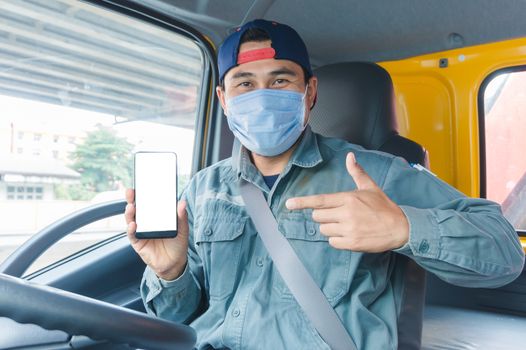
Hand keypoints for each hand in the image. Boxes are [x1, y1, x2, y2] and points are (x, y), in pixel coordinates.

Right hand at [125, 188, 188, 280]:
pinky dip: (131, 230)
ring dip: (129, 213)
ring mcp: (141, 232)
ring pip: (131, 220)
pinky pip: (132, 235)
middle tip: (131, 192)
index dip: (143, 194)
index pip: (147, 203)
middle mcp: (146, 223)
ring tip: (131, 207)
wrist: (175, 263)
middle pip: (136, 209)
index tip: (141, 185)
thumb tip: (182, 203)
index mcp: (156, 217)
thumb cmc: (178, 244)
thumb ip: (181, 217)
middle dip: (132, 200)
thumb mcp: (182, 229)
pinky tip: (133, 225)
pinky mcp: (138, 243)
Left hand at [286, 152, 408, 251]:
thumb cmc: (384, 207)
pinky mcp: (351, 243)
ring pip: (324, 230)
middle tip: (337, 215)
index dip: (302, 203)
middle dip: (323, 216)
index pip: (319, 201)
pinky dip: (337, 240)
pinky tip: (349, 235)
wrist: (400, 228)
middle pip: (318, 217)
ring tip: (346, 225)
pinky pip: (332, 242)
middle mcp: (346, 214)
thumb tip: (350, 156)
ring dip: (330, 228)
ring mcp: (348, 230)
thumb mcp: (370, 187)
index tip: (288, 204)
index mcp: (348, 198)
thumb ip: (357, 172)